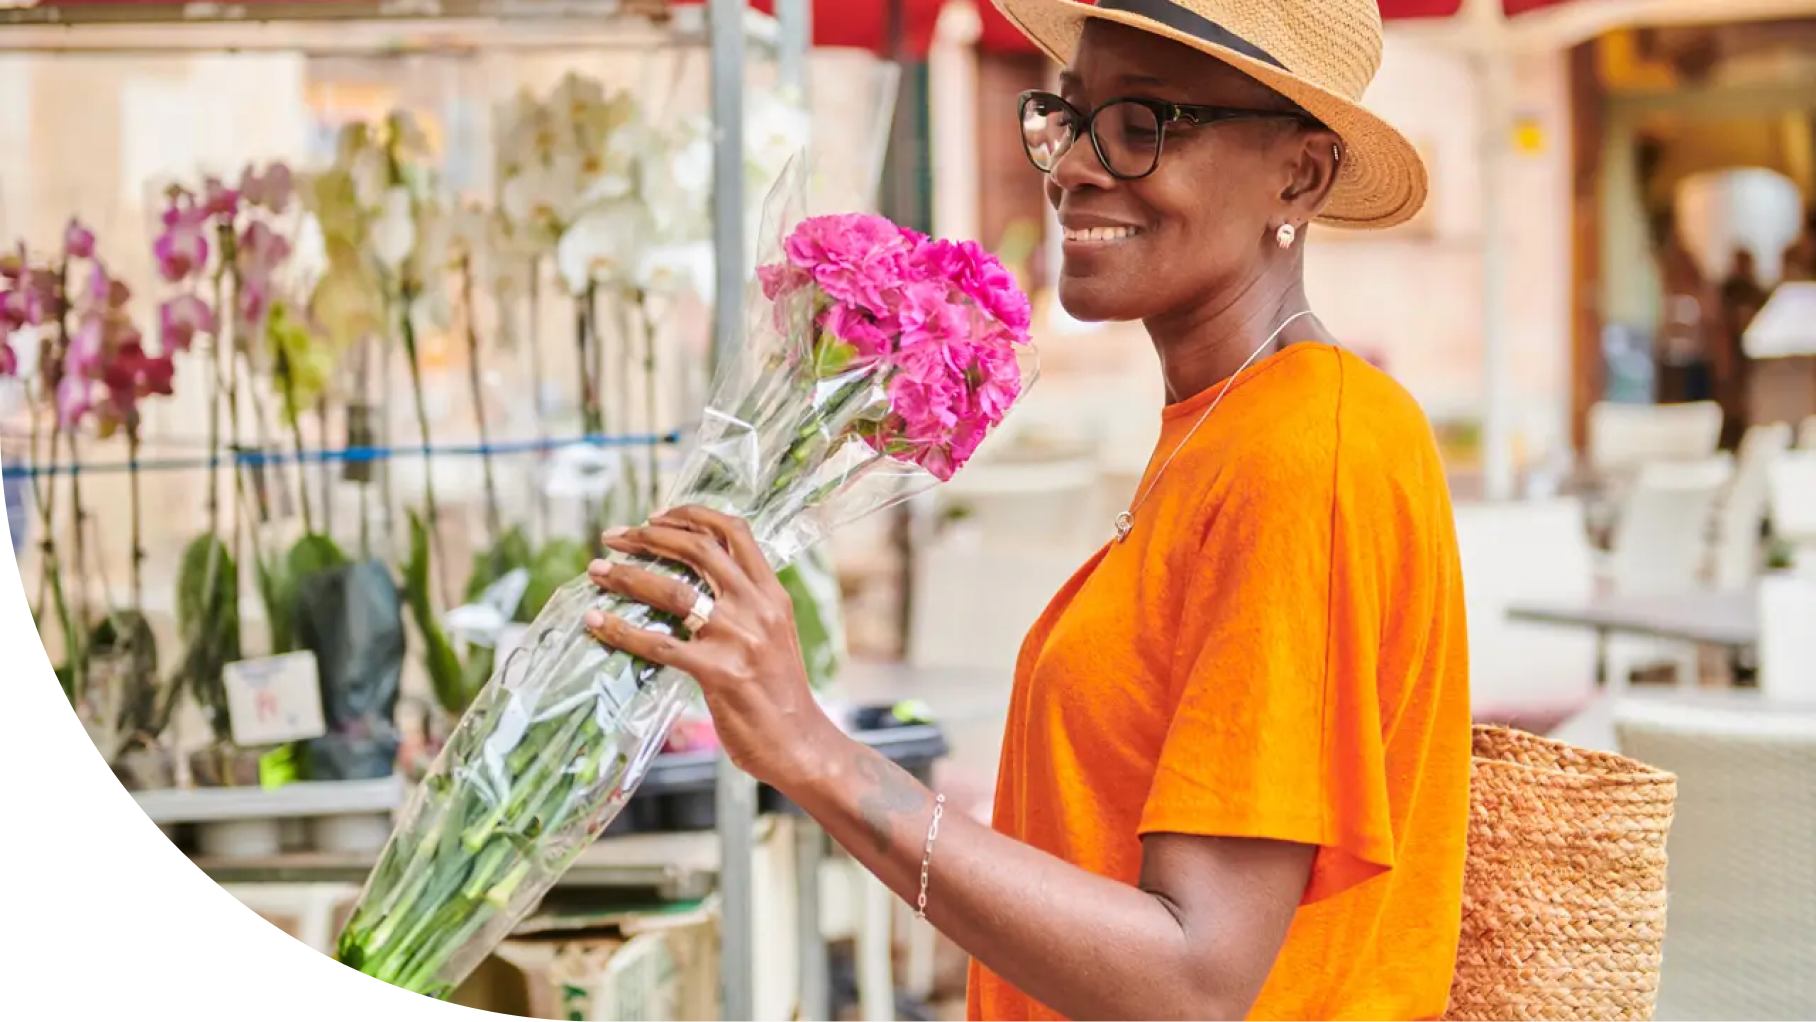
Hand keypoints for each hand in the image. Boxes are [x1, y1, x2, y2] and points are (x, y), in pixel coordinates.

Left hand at [581, 505, 844, 789]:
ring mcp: (738, 639)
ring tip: (598, 569)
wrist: (801, 745)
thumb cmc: (781, 695)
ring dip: (628, 575)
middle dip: (650, 536)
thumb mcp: (774, 636)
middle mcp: (758, 608)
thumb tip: (697, 587)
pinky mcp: (718, 673)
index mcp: (773, 595)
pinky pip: (659, 644)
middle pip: (699, 549)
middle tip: (615, 536)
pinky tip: (597, 622)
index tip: (656, 517)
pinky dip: (622, 630)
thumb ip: (745, 608)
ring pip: (673, 591)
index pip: (735, 532)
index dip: (691, 515)